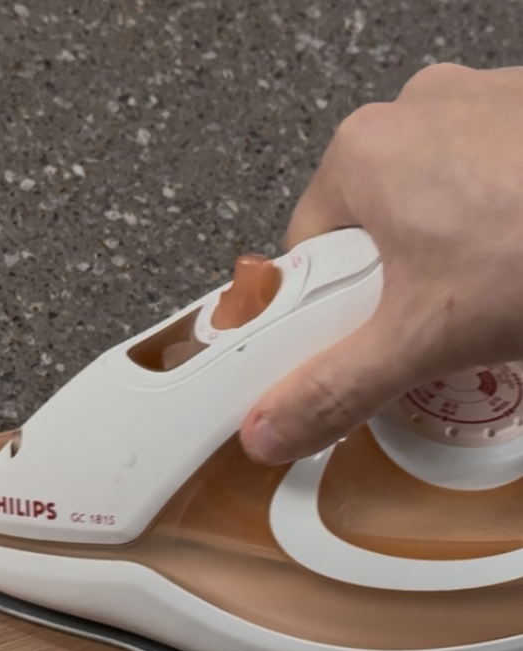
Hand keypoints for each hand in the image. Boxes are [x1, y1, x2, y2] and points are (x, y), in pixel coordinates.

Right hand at [240, 63, 522, 463]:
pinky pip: (482, 183)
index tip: (351, 339)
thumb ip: (334, 390)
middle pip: (365, 230)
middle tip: (428, 323)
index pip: (303, 252)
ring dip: (441, 257)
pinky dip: (489, 225)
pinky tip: (518, 262)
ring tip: (485, 294)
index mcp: (363, 153)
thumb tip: (271, 426)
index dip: (322, 307)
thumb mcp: (425, 342)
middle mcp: (417, 112)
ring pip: (426, 206)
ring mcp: (482, 105)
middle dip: (387, 285)